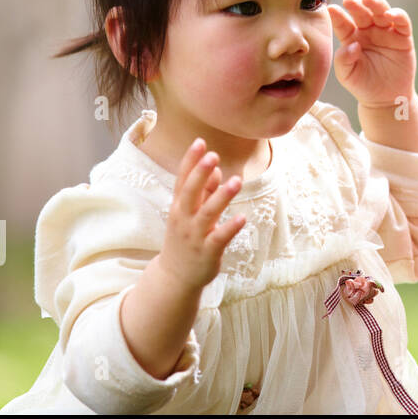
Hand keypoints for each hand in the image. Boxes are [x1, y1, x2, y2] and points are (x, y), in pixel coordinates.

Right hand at [156, 138, 245, 292]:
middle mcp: (184, 219)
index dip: (190, 161)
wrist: (175, 276)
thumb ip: (203, 191)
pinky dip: (230, 228)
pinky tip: (242, 218)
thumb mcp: (190, 213)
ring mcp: (194, 236)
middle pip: (190, 193)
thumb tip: (216, 169)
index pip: (182, 180)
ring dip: (221, 197)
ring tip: (236, 181)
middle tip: (212, 155)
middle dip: (200, 174)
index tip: (199, 141)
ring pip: (207, 213)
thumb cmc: (186, 237)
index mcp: (179, 207)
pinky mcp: (207, 252)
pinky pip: (219, 238)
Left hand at [327, 0, 415, 108]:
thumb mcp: (347, 75)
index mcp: (352, 37)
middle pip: (363, 13)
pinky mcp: (403, 38)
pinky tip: (390, 14)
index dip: (338, 16)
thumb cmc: (363, 85)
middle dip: (357, 5)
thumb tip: (353, 44)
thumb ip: (343, 59)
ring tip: (369, 0)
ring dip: (376, 4)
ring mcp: (386, 33)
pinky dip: (398, 15)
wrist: (386, 100)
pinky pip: (402, 22)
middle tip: (350, 1)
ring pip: (382, 12)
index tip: (331, 9)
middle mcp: (368, 31)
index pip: (343, 24)